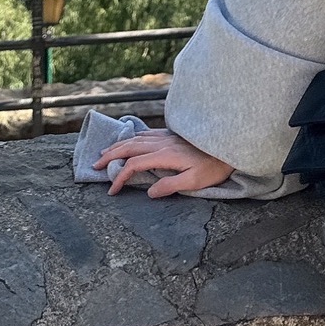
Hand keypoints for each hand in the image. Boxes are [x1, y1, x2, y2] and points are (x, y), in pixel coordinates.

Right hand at [92, 127, 234, 197]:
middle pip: (130, 146)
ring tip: (105, 152)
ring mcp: (167, 136)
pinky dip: (133, 137)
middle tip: (95, 166)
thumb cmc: (214, 166)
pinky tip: (130, 139)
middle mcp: (163, 142)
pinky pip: (146, 133)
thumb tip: (149, 192)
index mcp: (165, 155)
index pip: (135, 164)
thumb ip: (170, 186)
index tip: (112, 190)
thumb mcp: (195, 182)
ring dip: (119, 145)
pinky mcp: (172, 134)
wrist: (229, 146)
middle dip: (111, 155)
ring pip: (137, 138)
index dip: (120, 176)